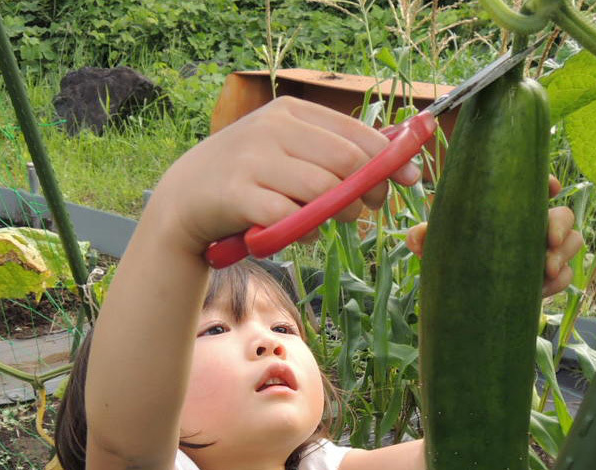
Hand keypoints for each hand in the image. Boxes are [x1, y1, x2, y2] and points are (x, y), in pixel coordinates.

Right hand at [146, 96, 421, 258]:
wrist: (185, 199)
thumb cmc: (249, 179)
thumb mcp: (287, 151)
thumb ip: (331, 151)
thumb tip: (396, 157)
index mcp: (291, 112)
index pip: (357, 132)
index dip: (390, 159)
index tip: (410, 180)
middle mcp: (272, 128)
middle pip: (346, 161)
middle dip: (368, 189)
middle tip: (366, 209)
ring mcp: (252, 160)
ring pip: (322, 189)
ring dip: (339, 212)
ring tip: (335, 221)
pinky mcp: (237, 195)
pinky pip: (288, 216)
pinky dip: (304, 230)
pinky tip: (302, 233)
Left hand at [405, 176, 583, 297]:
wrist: (463, 300)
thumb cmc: (454, 259)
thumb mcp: (440, 246)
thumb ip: (428, 237)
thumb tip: (417, 235)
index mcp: (511, 208)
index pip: (536, 186)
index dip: (548, 182)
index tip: (552, 187)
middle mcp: (533, 225)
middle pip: (564, 214)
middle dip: (561, 226)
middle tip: (550, 241)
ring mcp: (545, 251)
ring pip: (573, 243)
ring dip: (563, 256)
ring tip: (546, 270)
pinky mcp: (549, 278)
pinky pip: (567, 276)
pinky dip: (557, 283)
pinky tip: (540, 290)